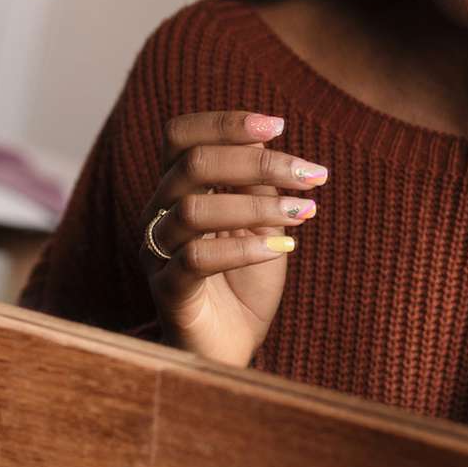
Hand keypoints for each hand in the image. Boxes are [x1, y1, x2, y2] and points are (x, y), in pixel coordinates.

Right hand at [141, 112, 326, 366]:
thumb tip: (266, 135)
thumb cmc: (244, 276)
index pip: (181, 135)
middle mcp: (157, 213)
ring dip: (257, 205)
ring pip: (193, 208)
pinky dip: (245, 247)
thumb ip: (256, 182)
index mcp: (175, 187)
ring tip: (303, 212)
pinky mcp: (167, 291)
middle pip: (192, 164)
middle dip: (258, 161)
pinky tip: (282, 246)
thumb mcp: (259, 220)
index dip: (225, 122)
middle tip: (310, 173)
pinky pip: (196, 259)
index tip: (279, 125)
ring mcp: (157, 252)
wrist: (231, 344)